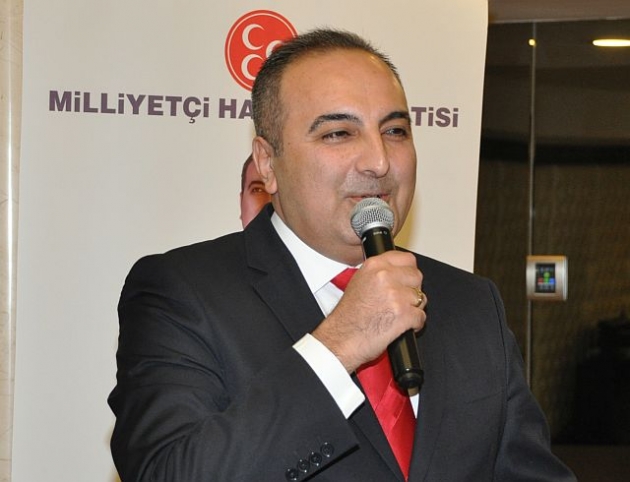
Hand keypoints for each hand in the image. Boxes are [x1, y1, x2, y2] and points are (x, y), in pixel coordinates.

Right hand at [313, 251, 426, 372]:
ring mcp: (395, 295)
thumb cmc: (347, 317)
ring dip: (414, 308)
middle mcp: (385, 277)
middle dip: (413, 290)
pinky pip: (421, 316)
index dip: (409, 271)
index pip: (407, 259)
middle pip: (417, 277)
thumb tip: (397, 273)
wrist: (341, 339)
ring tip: (399, 315)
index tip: (407, 279)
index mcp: (374, 266)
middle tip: (402, 300)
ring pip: (421, 297)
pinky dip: (415, 324)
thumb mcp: (358, 283)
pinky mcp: (403, 314)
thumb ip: (379, 274)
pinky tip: (402, 326)